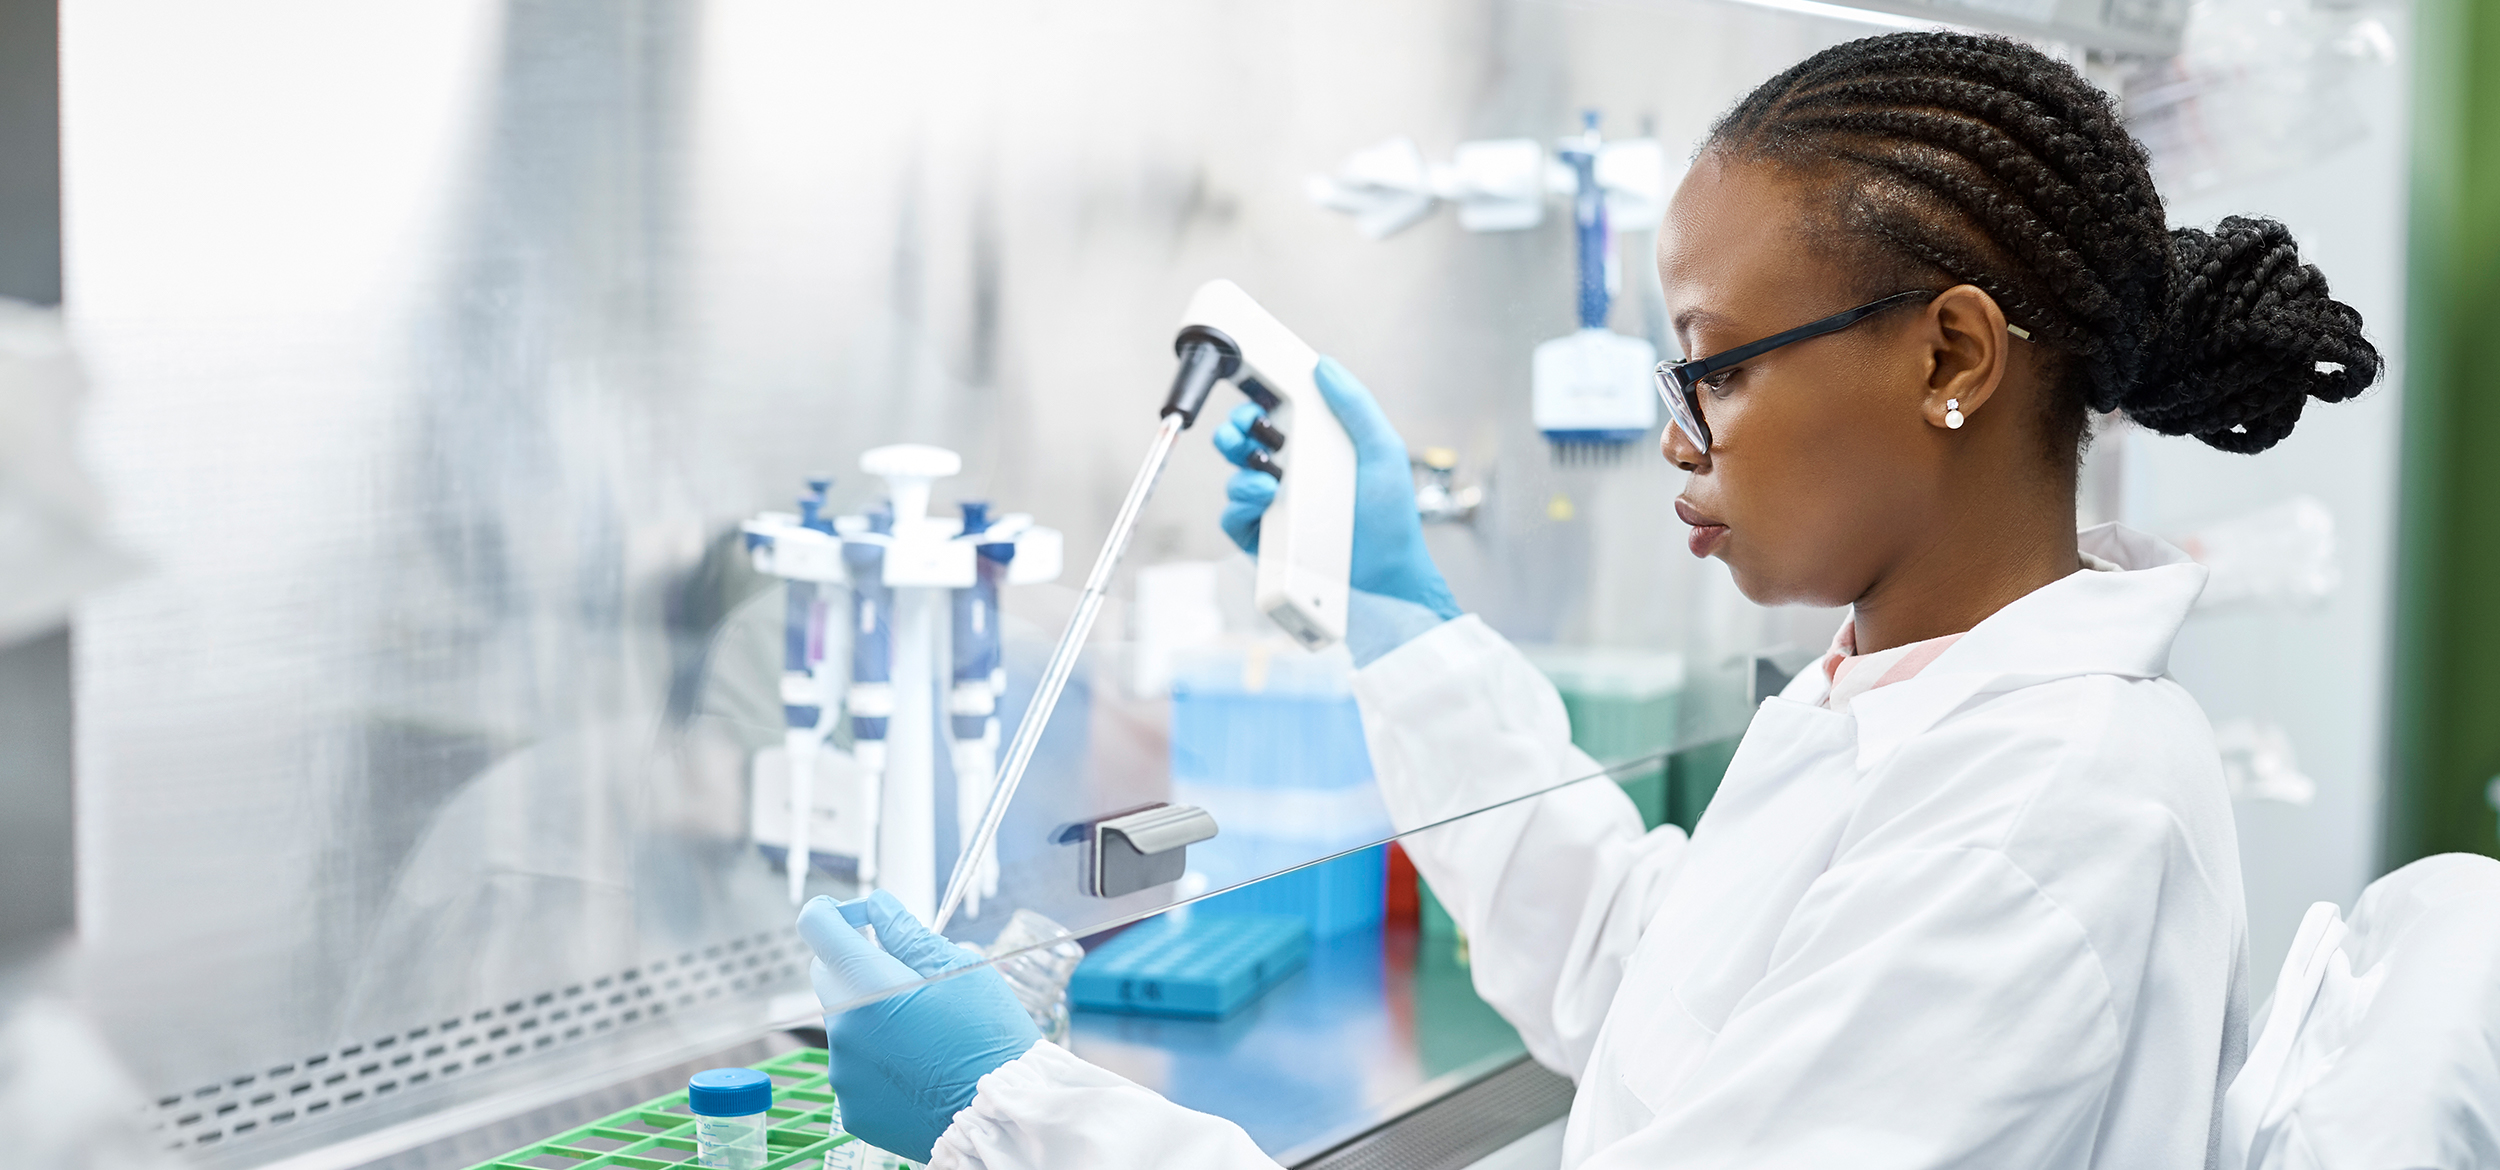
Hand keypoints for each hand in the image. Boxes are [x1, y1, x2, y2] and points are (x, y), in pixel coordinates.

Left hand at [797, 891, 1041, 1163]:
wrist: (1002, 1115)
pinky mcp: (852, 1107)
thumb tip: (879, 907)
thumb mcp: (959, 970)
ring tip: (923, 1034)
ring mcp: (844, 1073)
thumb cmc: (988, 1037)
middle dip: (858, 965)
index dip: (834, 912)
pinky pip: (855, 1069)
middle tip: (907, 977)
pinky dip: (877, 1061)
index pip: (817, 927)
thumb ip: (909, 934)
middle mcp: (844, 1029)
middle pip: (829, 976)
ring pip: (845, 1024)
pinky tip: (917, 1069)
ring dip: (872, 1017)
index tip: (859, 917)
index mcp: (868, 985)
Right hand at [1213, 356, 1459, 619]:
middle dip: (1235, 430)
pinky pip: (1233, 517)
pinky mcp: (1263, 540)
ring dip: (1241, 468)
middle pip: (1244, 443)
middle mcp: (1290, 475)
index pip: (1274, 416)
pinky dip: (1240, 504)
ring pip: (1235, 477)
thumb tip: (1324, 365)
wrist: (1388, 577)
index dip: (1257, 403)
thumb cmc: (1390, 520)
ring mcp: (1275, 508)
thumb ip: (1356, 405)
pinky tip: (1265, 500)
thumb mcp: (1381, 451)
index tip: (1253, 392)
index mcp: (1315, 448)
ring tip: (1267, 477)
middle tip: (1245, 430)